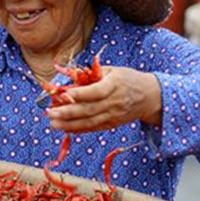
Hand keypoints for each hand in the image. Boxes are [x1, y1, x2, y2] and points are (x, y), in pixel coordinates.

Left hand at [47, 67, 162, 132]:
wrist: (150, 96)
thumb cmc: (128, 79)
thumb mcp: (113, 70)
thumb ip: (93, 75)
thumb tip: (69, 80)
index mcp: (115, 85)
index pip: (95, 92)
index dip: (78, 95)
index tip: (62, 95)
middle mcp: (114, 102)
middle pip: (88, 109)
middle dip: (67, 112)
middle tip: (50, 113)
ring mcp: (113, 115)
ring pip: (89, 122)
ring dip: (69, 124)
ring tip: (53, 124)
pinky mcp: (112, 124)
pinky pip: (93, 128)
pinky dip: (79, 129)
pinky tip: (66, 129)